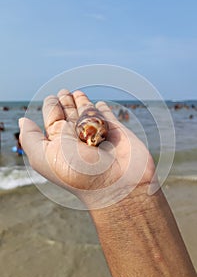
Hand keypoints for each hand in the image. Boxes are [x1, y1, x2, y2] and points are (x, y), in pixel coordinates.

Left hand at [19, 89, 155, 206]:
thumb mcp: (44, 157)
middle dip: (66, 102)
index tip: (52, 98)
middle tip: (63, 91)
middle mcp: (78, 137)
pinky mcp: (117, 130)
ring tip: (77, 93)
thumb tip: (22, 120)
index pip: (53, 119)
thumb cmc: (79, 174)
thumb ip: (30, 139)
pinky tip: (99, 104)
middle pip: (69, 114)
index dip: (51, 107)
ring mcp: (98, 133)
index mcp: (60, 142)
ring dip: (82, 102)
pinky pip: (108, 116)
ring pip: (88, 113)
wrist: (116, 185)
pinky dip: (103, 109)